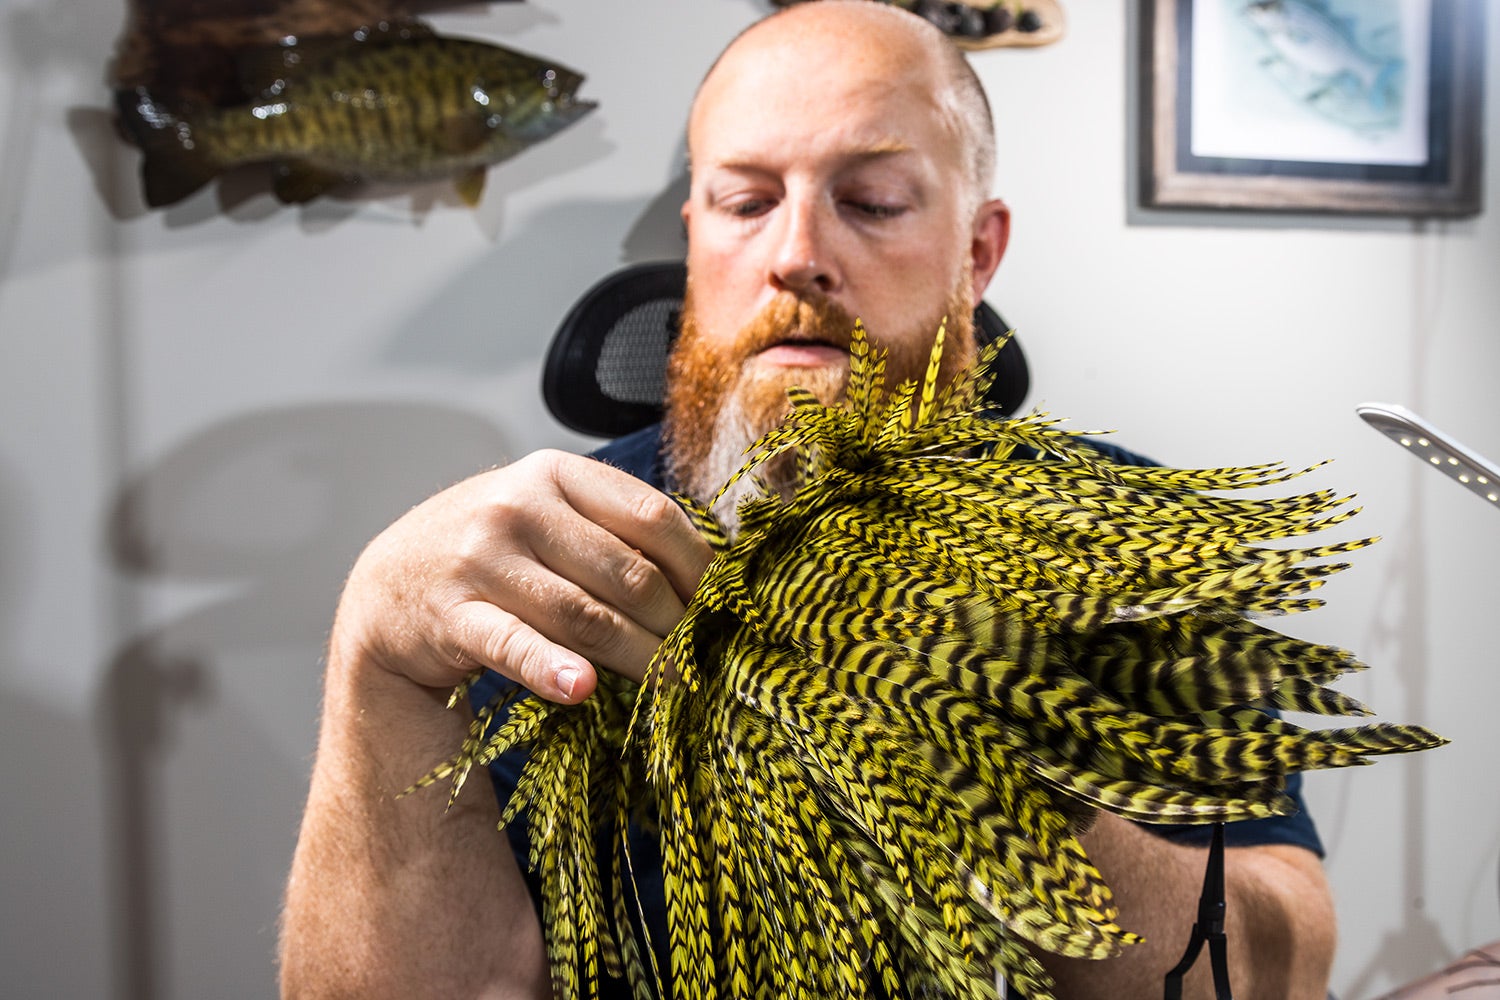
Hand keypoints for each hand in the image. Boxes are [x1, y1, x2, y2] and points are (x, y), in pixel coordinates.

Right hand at [332, 449, 712, 702]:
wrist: (391, 581)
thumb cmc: (497, 549)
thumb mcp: (549, 514)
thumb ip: (614, 529)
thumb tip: (709, 574)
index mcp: (556, 473)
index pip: (651, 515)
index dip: (697, 566)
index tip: (721, 605)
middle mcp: (518, 506)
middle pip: (627, 573)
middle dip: (675, 623)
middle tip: (700, 658)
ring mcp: (480, 559)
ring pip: (586, 616)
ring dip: (638, 657)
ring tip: (672, 684)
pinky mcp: (451, 615)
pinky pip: (514, 644)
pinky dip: (550, 668)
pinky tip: (581, 689)